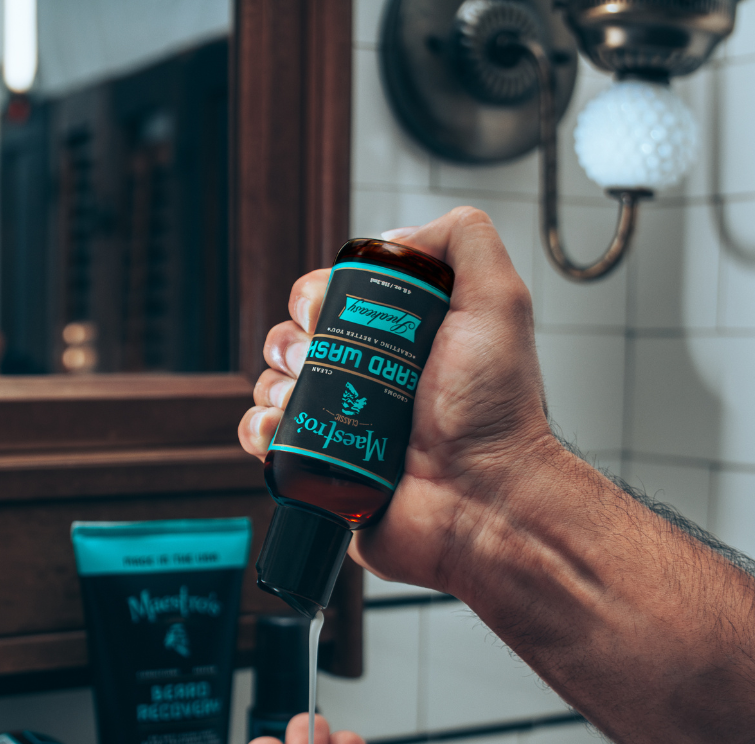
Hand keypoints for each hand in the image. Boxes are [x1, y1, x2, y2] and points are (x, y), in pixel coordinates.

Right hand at [240, 207, 558, 596]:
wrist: (484, 499)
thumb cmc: (495, 414)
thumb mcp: (497, 302)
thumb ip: (465, 241)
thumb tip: (401, 233)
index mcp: (399, 341)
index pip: (331, 299)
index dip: (315, 295)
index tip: (325, 308)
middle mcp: (367, 382)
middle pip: (293, 340)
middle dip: (289, 341)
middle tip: (317, 357)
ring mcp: (341, 428)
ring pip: (274, 388)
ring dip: (273, 385)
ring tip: (302, 402)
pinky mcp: (322, 473)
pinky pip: (268, 444)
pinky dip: (257, 430)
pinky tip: (276, 431)